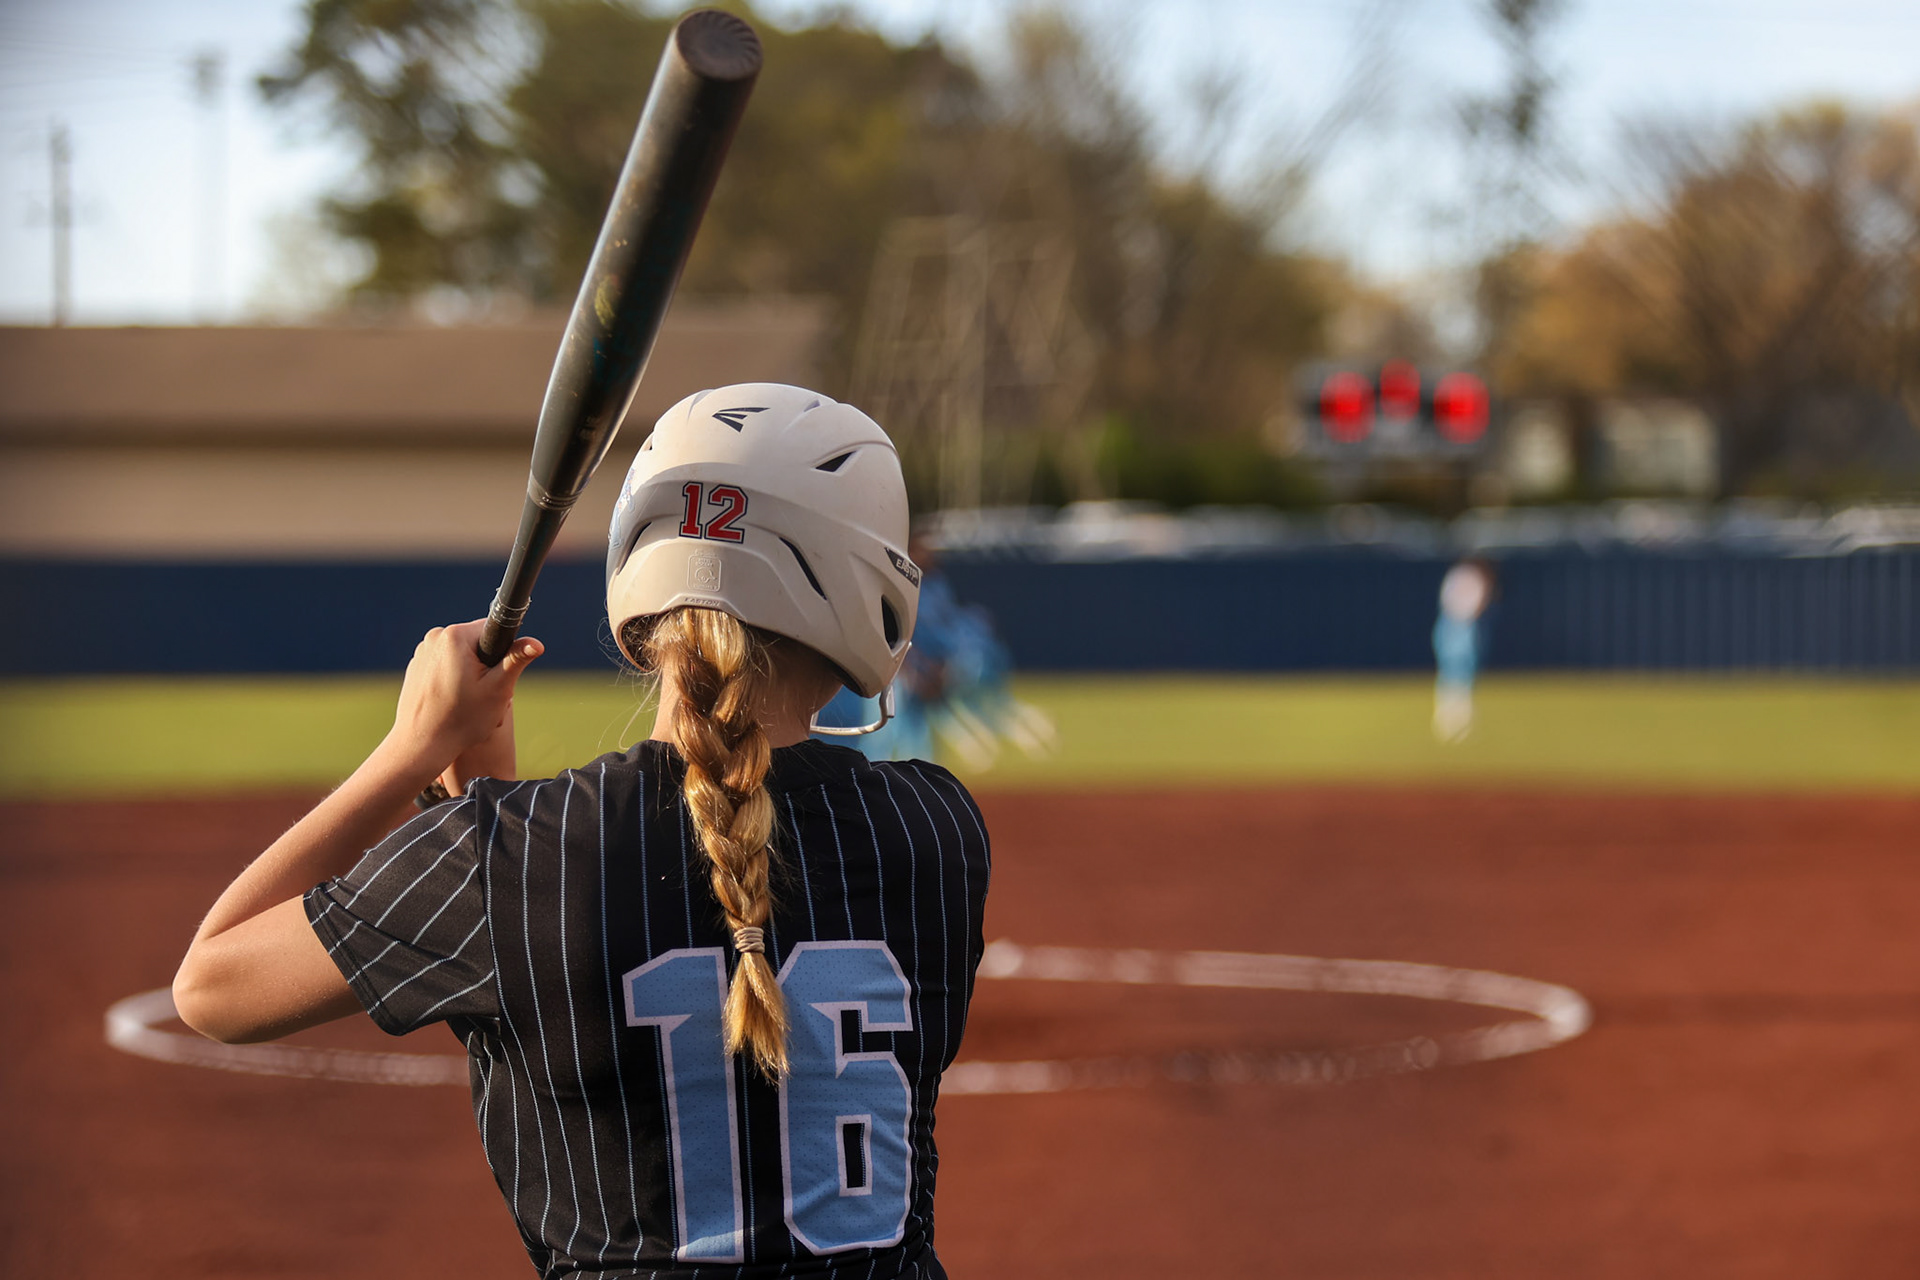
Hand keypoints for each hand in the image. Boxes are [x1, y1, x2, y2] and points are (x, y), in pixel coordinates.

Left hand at [384, 620, 542, 782]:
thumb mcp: (497, 689)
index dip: (502, 653)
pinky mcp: (416, 667)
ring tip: (466, 702)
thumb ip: (516, 660)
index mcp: (455, 636)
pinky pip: (444, 665)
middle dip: (486, 665)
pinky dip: (451, 680)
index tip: (496, 677)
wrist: (420, 745)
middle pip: (476, 643)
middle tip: (484, 695)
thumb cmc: (461, 719)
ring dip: (469, 673)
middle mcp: (435, 637)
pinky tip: (450, 703)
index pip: (493, 629)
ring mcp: (422, 652)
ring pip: (460, 655)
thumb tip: (537, 643)